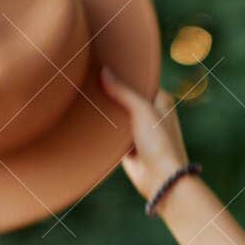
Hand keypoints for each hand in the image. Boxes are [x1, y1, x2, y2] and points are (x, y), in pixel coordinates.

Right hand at [100, 67, 188, 200]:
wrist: (161, 179)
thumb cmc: (160, 143)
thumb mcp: (142, 111)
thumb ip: (123, 92)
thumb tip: (104, 72)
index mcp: (160, 101)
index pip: (140, 82)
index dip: (124, 74)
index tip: (104, 64)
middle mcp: (151, 115)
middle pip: (126, 99)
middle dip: (110, 94)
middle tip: (88, 79)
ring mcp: (138, 132)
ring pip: (117, 117)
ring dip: (105, 113)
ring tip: (83, 97)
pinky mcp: (127, 148)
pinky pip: (111, 135)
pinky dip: (103, 131)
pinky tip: (87, 120)